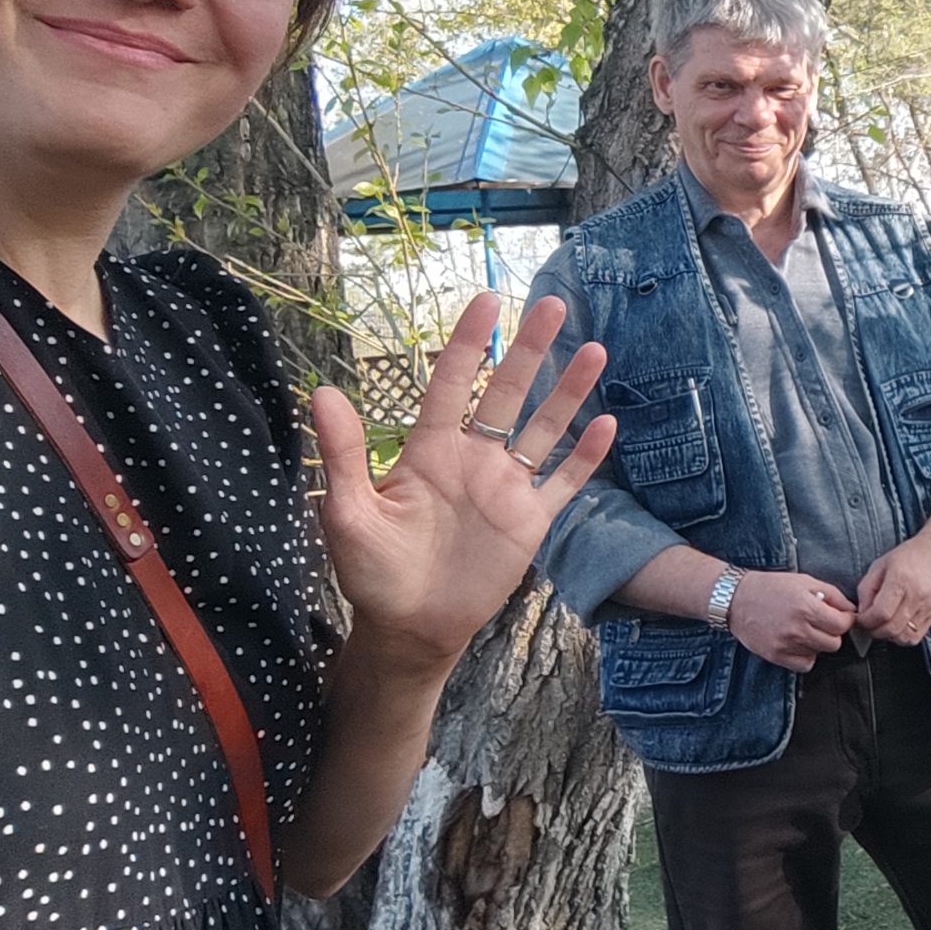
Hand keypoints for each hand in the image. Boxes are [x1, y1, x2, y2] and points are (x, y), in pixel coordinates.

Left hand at [312, 292, 614, 666]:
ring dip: (569, 391)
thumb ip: (344, 454)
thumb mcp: (349, 513)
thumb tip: (323, 393)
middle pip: (508, 392)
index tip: (484, 301)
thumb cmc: (372, 572)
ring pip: (545, 428)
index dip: (469, 342)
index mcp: (430, 450)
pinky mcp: (530, 521)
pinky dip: (586, 455)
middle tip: (551, 305)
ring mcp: (506, 488)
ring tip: (595, 350)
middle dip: (530, 348)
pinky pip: (564, 481)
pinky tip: (607, 424)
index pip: (453, 383)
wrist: (410, 628)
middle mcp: (473, 459)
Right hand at [728, 569, 856, 671]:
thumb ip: (832, 594)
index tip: (841, 616)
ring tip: (806, 629)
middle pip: (834, 643)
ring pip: (819, 653)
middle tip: (822, 622)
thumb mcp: (804, 581)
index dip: (845, 620)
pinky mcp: (776, 656)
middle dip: (833, 632)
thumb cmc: (771, 587)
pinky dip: (805, 656)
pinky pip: (804, 665)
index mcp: (806, 607)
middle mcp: (797, 628)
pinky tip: (798, 643)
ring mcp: (786, 645)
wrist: (736, 599)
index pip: (842, 625)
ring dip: (818, 643)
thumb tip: (851, 609)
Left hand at [856, 519, 930, 644]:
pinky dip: (901, 637)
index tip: (861, 618)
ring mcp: (927, 608)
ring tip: (883, 624)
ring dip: (888, 636)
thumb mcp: (880, 565)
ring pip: (903, 637)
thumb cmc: (910, 556)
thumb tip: (862, 613)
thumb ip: (867, 589)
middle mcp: (917, 596)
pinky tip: (897, 626)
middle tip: (869, 623)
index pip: (881, 613)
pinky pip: (914, 638)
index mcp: (901, 580)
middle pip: (891, 628)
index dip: (866, 621)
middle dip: (874, 631)